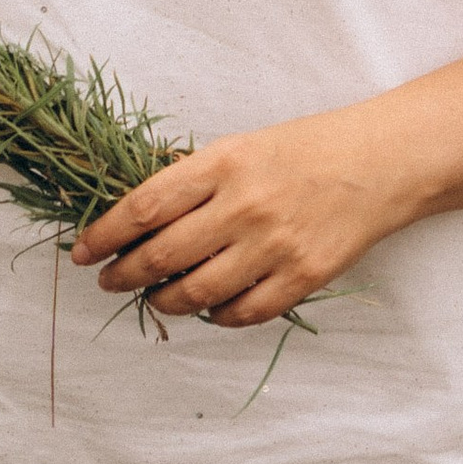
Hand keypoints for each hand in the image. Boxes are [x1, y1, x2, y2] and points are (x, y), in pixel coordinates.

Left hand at [71, 106, 406, 328]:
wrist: (380, 163)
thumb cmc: (304, 149)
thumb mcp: (240, 146)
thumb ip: (192, 179)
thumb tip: (135, 217)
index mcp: (222, 163)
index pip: (143, 208)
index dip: (103, 235)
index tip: (82, 252)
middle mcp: (244, 205)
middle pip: (161, 255)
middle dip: (122, 274)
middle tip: (108, 280)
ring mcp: (274, 246)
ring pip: (196, 292)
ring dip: (163, 300)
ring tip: (153, 296)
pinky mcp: (303, 277)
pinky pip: (242, 313)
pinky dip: (215, 317)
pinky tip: (206, 309)